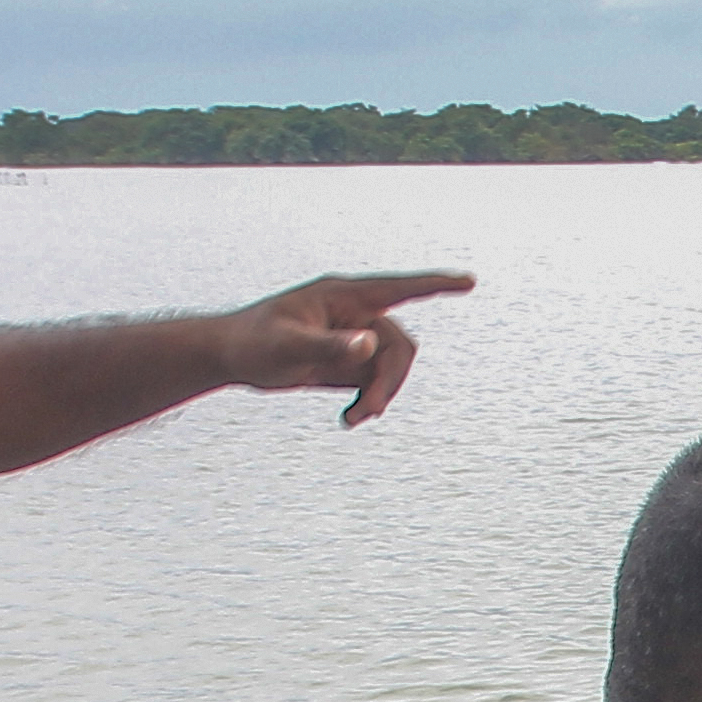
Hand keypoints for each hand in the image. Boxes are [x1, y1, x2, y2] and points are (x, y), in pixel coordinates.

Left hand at [212, 271, 471, 427]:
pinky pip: (375, 382)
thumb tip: (369, 344)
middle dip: (390, 380)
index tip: (470, 281)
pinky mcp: (348, 361)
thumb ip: (330, 345)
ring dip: (380, 396)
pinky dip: (368, 402)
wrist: (231, 355)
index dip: (436, 284)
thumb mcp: (287, 345)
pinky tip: (348, 419)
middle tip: (367, 412)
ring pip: (390, 368)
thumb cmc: (253, 341)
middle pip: (399, 346)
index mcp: (343, 296)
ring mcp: (354, 338)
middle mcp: (355, 314)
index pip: (398, 288)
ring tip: (353, 419)